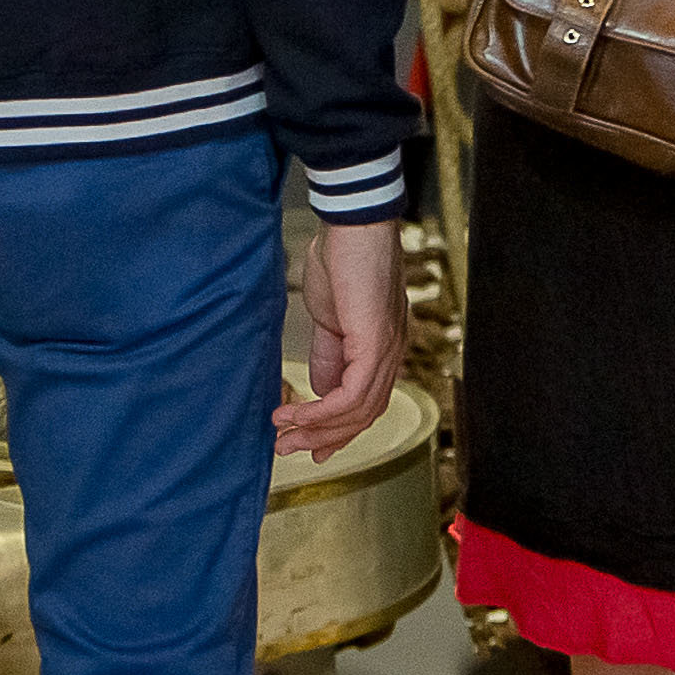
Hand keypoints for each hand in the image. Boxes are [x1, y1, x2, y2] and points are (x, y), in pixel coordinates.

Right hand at [274, 216, 404, 458]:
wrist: (353, 225)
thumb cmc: (343, 259)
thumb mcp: (331, 317)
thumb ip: (328, 355)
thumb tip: (319, 390)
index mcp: (383, 348)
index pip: (366, 404)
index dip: (338, 431)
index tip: (310, 447)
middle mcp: (392, 354)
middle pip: (363, 416)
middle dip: (322, 438)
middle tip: (287, 448)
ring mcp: (387, 351)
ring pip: (357, 412)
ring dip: (316, 429)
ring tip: (283, 434)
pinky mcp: (376, 344)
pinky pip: (351, 395)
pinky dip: (322, 411)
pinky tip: (297, 414)